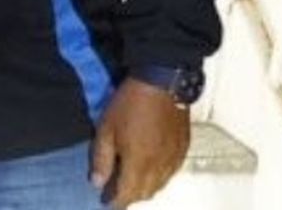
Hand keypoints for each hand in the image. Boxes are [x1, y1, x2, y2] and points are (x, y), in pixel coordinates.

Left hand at [90, 78, 189, 207]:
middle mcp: (160, 167)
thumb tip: (97, 183)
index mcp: (140, 163)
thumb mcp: (106, 128)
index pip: (128, 194)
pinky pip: (171, 172)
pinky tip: (151, 169)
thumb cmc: (129, 103)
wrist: (162, 83)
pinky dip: (160, 177)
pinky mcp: (183, 149)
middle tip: (116, 191)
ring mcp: (174, 159)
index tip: (106, 202)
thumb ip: (102, 158)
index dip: (116, 201)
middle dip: (131, 196)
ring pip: (161, 185)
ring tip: (132, 182)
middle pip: (146, 193)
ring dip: (146, 188)